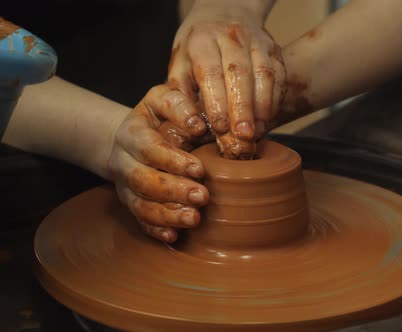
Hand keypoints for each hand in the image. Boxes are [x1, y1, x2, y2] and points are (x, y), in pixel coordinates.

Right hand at [108, 85, 209, 242]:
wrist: (132, 135)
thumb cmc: (159, 115)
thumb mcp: (165, 99)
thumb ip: (181, 105)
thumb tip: (199, 124)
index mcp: (133, 133)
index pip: (149, 148)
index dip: (172, 160)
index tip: (199, 169)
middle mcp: (124, 161)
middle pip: (143, 180)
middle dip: (173, 190)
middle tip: (203, 196)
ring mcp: (125, 185)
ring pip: (140, 204)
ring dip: (168, 214)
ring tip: (194, 219)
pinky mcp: (131, 203)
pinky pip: (140, 221)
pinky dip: (156, 230)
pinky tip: (173, 236)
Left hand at [167, 1, 285, 158]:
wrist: (225, 12)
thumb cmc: (198, 45)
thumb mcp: (180, 62)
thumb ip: (181, 92)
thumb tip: (190, 123)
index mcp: (202, 40)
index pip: (211, 72)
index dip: (217, 102)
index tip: (220, 127)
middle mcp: (231, 37)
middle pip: (240, 74)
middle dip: (243, 108)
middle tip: (243, 136)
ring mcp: (256, 41)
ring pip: (263, 74)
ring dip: (262, 106)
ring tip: (257, 132)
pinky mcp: (273, 49)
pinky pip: (279, 75)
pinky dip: (275, 99)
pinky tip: (268, 118)